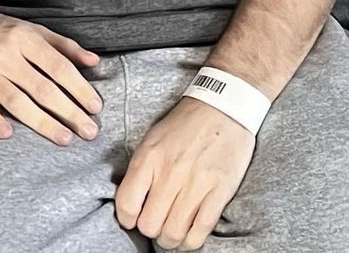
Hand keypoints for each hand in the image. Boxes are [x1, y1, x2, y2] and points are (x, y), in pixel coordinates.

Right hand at [0, 0, 101, 143]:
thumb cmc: (0, 31)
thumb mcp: (32, 29)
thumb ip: (64, 46)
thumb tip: (95, 61)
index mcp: (23, 38)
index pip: (57, 66)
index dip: (79, 87)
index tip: (96, 107)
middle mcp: (4, 54)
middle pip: (41, 88)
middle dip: (68, 111)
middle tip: (89, 132)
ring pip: (15, 101)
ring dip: (41, 122)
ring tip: (65, 139)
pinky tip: (8, 133)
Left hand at [114, 97, 255, 249]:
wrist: (222, 108)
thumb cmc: (184, 125)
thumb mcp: (152, 139)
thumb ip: (140, 169)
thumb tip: (131, 201)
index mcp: (149, 157)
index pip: (126, 204)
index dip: (127, 219)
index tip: (133, 219)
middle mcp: (169, 172)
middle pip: (150, 225)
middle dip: (150, 231)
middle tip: (156, 224)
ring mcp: (195, 184)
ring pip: (174, 233)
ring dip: (170, 240)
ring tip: (172, 232)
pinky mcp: (219, 192)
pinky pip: (200, 231)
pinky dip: (191, 241)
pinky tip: (189, 234)